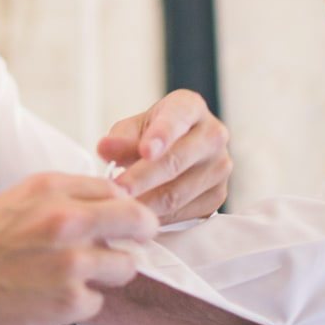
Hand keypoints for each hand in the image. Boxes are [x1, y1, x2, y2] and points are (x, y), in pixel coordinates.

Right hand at [0, 173, 158, 324]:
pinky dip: (81, 302)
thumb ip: (65, 194)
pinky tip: (54, 297)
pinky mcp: (71, 300)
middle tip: (135, 242)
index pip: (115, 190)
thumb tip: (110, 197)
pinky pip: (98, 300)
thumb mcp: (18, 198)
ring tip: (79, 276)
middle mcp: (66, 220)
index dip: (123, 206)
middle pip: (138, 221)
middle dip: (141, 233)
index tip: (122, 218)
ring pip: (126, 266)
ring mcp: (72, 262)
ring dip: (109, 273)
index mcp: (51, 189)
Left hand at [97, 89, 230, 223]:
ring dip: (146, 203)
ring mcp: (219, 166)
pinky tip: (138, 215)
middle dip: (143, 178)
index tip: (145, 150)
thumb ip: (120, 138)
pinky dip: (157, 217)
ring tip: (120, 206)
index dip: (161, 135)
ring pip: (178, 192)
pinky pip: (183, 212)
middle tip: (117, 189)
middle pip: (176, 161)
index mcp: (191, 107)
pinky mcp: (218, 196)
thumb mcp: (133, 129)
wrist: (177, 153)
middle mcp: (213, 134)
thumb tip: (104, 148)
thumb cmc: (151, 136)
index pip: (178, 118)